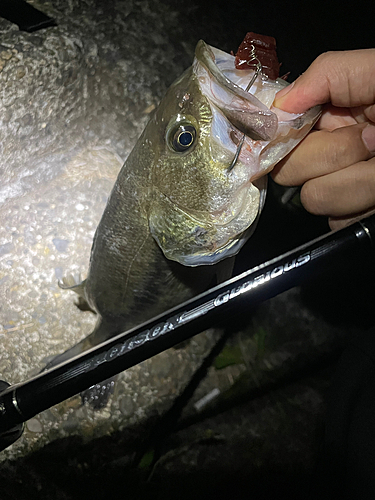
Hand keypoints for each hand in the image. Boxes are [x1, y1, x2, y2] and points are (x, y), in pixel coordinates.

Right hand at [272, 49, 374, 229]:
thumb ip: (326, 75)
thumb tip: (278, 105)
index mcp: (329, 117)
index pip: (279, 134)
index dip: (282, 136)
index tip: (293, 133)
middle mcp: (328, 152)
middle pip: (289, 170)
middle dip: (331, 154)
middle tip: (370, 140)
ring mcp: (341, 187)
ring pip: (314, 198)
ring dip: (355, 182)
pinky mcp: (355, 215)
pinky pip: (338, 221)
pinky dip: (362, 205)